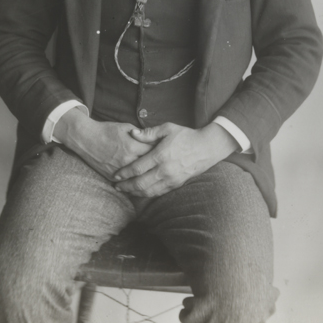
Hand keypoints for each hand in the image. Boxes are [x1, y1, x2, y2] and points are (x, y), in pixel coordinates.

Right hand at [53, 107, 157, 180]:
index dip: (162, 153)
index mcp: (133, 146)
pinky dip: (134, 185)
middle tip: (167, 168)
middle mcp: (128, 160)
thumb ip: (141, 135)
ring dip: (148, 180)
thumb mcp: (126, 127)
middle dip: (158, 168)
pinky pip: (126, 184)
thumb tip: (154, 139)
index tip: (169, 153)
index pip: (154, 152)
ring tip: (158, 179)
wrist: (86, 138)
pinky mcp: (111, 176)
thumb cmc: (107, 130)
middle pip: (148, 167)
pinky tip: (143, 186)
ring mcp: (119, 170)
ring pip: (138, 179)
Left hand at [113, 122, 238, 196]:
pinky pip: (158, 193)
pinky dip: (146, 194)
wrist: (206, 148)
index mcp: (161, 155)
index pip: (137, 167)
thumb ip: (149, 132)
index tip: (116, 174)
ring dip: (134, 192)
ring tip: (125, 190)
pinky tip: (139, 192)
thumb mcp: (168, 128)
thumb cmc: (186, 136)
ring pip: (148, 191)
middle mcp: (165, 170)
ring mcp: (171, 179)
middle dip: (126, 186)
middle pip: (140, 183)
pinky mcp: (176, 184)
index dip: (124, 172)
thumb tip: (132, 133)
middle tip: (116, 185)